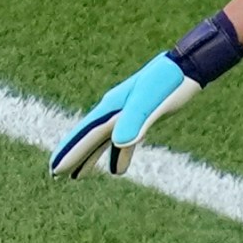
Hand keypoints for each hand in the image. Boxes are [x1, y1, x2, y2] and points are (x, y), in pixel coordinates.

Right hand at [48, 54, 200, 177]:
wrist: (187, 67)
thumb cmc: (168, 82)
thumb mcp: (152, 101)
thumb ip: (136, 120)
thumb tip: (118, 143)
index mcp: (113, 107)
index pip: (86, 133)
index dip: (70, 151)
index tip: (55, 169)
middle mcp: (115, 110)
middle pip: (89, 137)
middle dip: (73, 155)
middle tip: (55, 174)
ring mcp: (127, 113)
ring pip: (103, 140)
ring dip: (91, 157)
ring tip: (78, 176)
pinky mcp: (141, 117)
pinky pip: (123, 140)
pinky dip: (118, 155)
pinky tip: (117, 169)